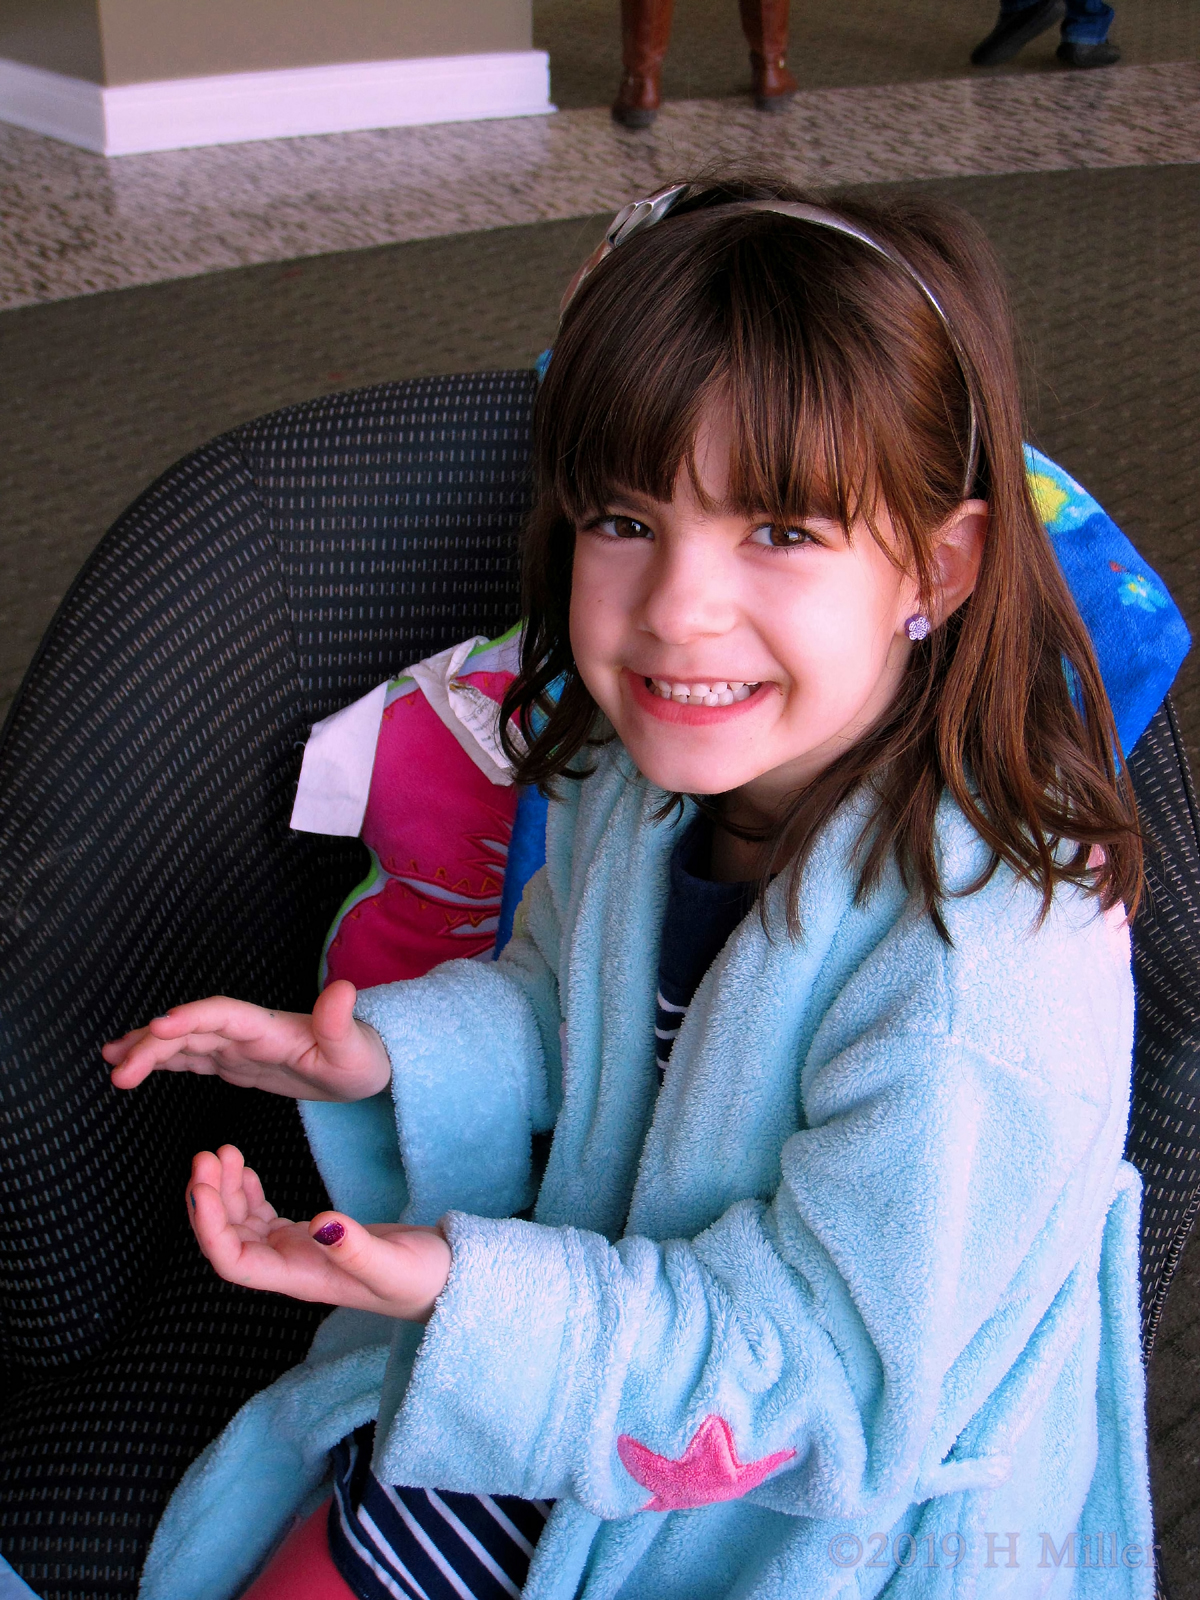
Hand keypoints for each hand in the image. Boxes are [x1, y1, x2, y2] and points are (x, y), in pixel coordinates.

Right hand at [103, 979, 390, 1101]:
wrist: (364, 1065)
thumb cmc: (361, 1057)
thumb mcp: (355, 1048)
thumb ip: (341, 1023)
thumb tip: (343, 989)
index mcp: (270, 1026)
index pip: (223, 1015)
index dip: (191, 1017)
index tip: (158, 1026)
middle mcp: (248, 1031)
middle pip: (192, 1029)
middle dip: (152, 1045)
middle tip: (118, 1070)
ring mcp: (238, 1046)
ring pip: (184, 1042)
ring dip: (147, 1049)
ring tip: (109, 1060)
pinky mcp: (236, 1062)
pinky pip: (191, 1058)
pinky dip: (161, 1060)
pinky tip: (132, 1066)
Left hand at [187, 1145, 451, 1320]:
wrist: (446, 1280)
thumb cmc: (423, 1278)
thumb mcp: (392, 1264)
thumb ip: (355, 1248)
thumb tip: (320, 1222)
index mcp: (301, 1279)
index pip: (234, 1263)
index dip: (210, 1228)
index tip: (201, 1185)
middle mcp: (291, 1269)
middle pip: (229, 1240)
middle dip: (210, 1200)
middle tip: (208, 1155)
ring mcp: (298, 1253)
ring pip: (242, 1226)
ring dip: (225, 1192)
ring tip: (223, 1153)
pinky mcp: (310, 1239)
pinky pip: (263, 1218)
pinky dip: (247, 1193)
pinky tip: (244, 1171)